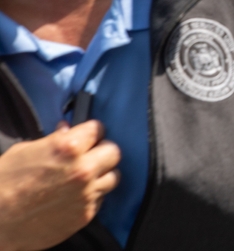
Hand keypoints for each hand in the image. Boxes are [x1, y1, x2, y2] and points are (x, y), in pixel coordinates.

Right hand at [0, 121, 121, 250]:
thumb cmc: (4, 182)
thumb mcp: (25, 151)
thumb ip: (53, 140)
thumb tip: (68, 130)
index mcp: (68, 147)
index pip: (98, 129)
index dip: (91, 133)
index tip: (87, 137)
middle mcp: (83, 169)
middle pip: (113, 152)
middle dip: (102, 152)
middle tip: (90, 156)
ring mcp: (87, 193)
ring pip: (113, 177)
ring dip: (102, 175)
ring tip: (86, 178)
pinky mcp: (86, 214)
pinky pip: (101, 199)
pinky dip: (92, 196)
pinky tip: (76, 197)